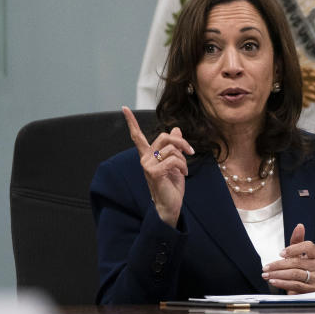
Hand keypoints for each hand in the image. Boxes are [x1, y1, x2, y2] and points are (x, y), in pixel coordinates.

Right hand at [122, 106, 194, 227]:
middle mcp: (145, 158)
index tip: (124, 108)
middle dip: (181, 142)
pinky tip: (183, 175)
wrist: (170, 205)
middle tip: (191, 151)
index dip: (131, 122)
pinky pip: (173, 160)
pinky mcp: (153, 171)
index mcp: (148, 155)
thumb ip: (174, 147)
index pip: (137, 136)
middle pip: (164, 137)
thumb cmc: (171, 186)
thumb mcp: (175, 163)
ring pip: (172, 149)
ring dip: (184, 159)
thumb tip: (176, 129)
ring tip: (184, 170)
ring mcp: (147, 165)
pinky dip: (183, 166)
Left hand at [262, 223, 314, 293]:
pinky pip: (295, 285)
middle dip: (278, 264)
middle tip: (265, 267)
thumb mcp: (297, 253)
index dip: (294, 248)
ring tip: (266, 275)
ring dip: (277, 274)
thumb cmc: (300, 267)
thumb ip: (297, 240)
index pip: (308, 246)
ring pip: (294, 274)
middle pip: (297, 262)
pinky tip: (273, 281)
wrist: (303, 286)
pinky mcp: (312, 290)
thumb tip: (300, 226)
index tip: (280, 253)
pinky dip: (282, 283)